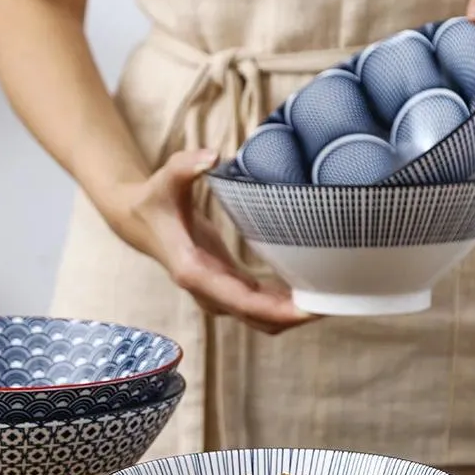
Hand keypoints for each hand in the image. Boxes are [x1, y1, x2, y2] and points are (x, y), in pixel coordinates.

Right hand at [110, 149, 316, 334]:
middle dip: (293, 317)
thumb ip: (185, 166)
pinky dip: (282, 305)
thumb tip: (212, 155)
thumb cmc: (155, 200)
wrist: (140, 221)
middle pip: (257, 318)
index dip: (276, 309)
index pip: (241, 301)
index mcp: (194, 272)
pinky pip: (258, 305)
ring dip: (291, 315)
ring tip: (330, 300)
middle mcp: (207, 291)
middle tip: (334, 305)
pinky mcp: (227, 286)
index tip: (308, 310)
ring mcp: (217, 293)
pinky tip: (309, 293)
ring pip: (260, 318)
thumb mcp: (165, 179)